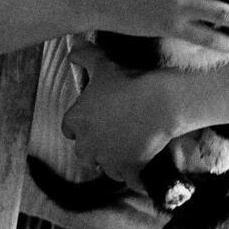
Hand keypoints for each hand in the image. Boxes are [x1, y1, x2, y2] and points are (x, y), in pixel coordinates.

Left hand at [61, 42, 173, 185]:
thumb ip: (84, 56)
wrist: (159, 101)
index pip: (69, 129)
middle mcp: (87, 144)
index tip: (94, 121)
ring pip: (106, 168)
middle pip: (84, 154)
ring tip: (129, 153)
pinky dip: (136, 179)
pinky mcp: (129, 170)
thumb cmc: (128, 80)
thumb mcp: (102, 64)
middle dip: (94, 148)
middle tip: (111, 139)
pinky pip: (130, 181)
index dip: (81, 125)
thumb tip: (72, 48)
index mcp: (76, 121)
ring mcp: (108, 160)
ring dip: (114, 163)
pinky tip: (144, 175)